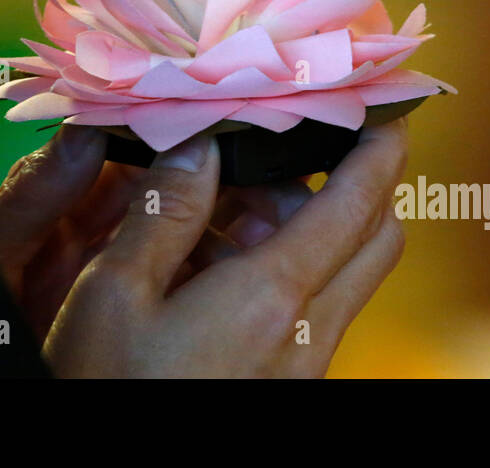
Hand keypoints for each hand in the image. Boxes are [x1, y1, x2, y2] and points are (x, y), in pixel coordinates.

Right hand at [42, 119, 408, 376]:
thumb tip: (203, 141)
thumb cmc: (106, 388)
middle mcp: (306, 333)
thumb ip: (166, 209)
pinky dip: (283, 268)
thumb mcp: (114, 293)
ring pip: (343, 274)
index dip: (380, 145)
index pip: (358, 202)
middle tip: (281, 152)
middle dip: (347, 182)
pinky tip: (208, 264)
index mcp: (271, 297)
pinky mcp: (287, 385)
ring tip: (219, 205)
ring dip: (305, 226)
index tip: (382, 103)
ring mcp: (302, 366)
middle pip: (374, 238)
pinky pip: (310, 309)